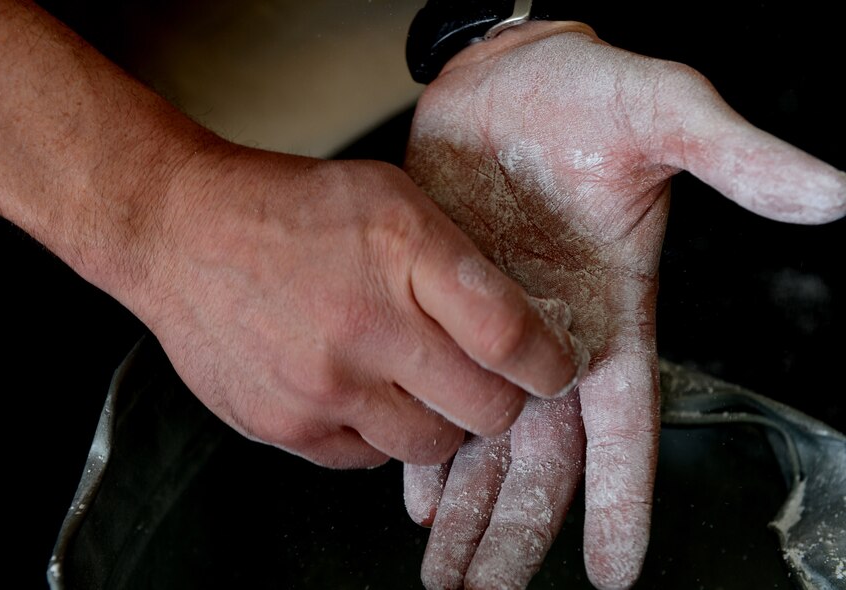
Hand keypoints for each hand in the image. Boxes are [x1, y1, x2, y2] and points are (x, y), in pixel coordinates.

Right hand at [129, 146, 587, 468]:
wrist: (180, 233)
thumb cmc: (288, 209)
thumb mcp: (389, 196)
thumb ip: (455, 259)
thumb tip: (518, 322)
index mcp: (401, 252)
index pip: (509, 336)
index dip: (548, 363)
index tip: (552, 369)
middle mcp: (364, 326)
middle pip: (483, 408)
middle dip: (500, 401)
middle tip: (484, 379)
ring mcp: (322, 386)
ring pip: (430, 445)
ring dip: (439, 421)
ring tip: (414, 383)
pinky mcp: (286, 426)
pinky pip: (369, 458)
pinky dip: (380, 432)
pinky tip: (361, 391)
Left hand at [403, 21, 845, 588]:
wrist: (502, 78)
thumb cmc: (586, 91)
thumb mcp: (663, 111)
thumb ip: (733, 156)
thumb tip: (828, 189)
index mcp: (614, 314)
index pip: (627, 428)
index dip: (624, 503)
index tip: (616, 573)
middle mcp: (555, 340)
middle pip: (544, 462)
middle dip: (519, 532)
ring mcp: (496, 333)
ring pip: (486, 446)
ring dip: (468, 512)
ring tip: (446, 575)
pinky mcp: (443, 311)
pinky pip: (436, 399)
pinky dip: (426, 453)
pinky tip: (416, 496)